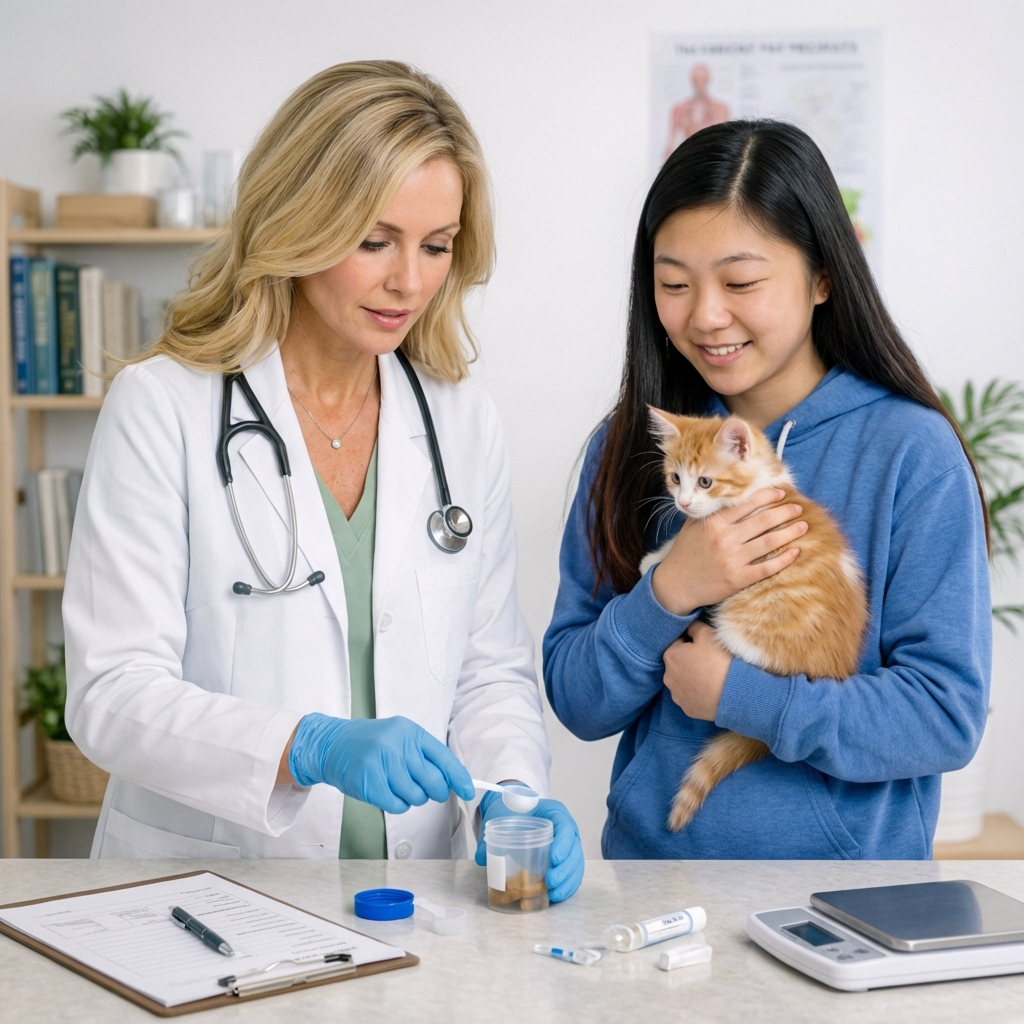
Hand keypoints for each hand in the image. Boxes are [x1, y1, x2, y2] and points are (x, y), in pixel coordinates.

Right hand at [288, 713, 475, 813]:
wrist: (331, 744)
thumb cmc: (370, 744)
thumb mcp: (399, 738)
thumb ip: (424, 756)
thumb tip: (452, 781)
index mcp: (410, 732)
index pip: (443, 757)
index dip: (459, 777)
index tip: (469, 791)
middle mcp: (397, 744)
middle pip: (433, 781)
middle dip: (434, 792)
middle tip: (424, 789)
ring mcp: (382, 763)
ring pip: (416, 796)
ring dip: (411, 797)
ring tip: (396, 785)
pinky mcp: (369, 782)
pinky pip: (397, 805)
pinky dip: (396, 804)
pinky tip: (386, 792)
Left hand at [474, 790, 584, 902]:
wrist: (514, 809)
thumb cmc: (513, 809)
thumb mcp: (502, 816)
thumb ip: (492, 835)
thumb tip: (483, 858)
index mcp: (555, 813)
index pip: (566, 827)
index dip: (563, 844)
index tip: (554, 859)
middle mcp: (566, 829)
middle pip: (575, 850)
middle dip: (566, 869)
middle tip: (551, 882)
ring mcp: (568, 845)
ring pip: (576, 865)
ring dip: (568, 881)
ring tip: (554, 894)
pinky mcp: (564, 860)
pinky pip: (571, 873)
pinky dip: (566, 886)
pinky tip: (555, 896)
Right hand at [651, 488, 805, 615]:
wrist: (676, 584)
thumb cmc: (686, 551)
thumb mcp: (693, 525)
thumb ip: (712, 510)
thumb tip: (733, 494)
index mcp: (714, 522)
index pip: (746, 504)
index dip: (767, 496)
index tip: (781, 492)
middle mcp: (725, 539)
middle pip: (763, 521)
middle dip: (785, 512)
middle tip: (798, 507)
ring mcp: (733, 560)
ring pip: (769, 542)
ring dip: (790, 532)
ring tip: (803, 526)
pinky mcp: (738, 579)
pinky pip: (767, 567)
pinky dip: (784, 559)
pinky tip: (795, 552)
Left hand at [663, 619, 732, 720]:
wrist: (734, 694)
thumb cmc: (719, 661)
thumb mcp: (708, 634)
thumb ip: (694, 626)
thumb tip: (688, 626)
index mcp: (670, 656)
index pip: (678, 643)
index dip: (692, 643)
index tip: (705, 648)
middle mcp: (667, 677)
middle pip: (678, 663)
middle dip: (689, 661)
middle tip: (709, 662)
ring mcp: (676, 695)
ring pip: (682, 681)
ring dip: (691, 678)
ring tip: (710, 678)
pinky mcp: (687, 709)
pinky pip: (690, 697)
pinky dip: (697, 694)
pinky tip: (710, 691)